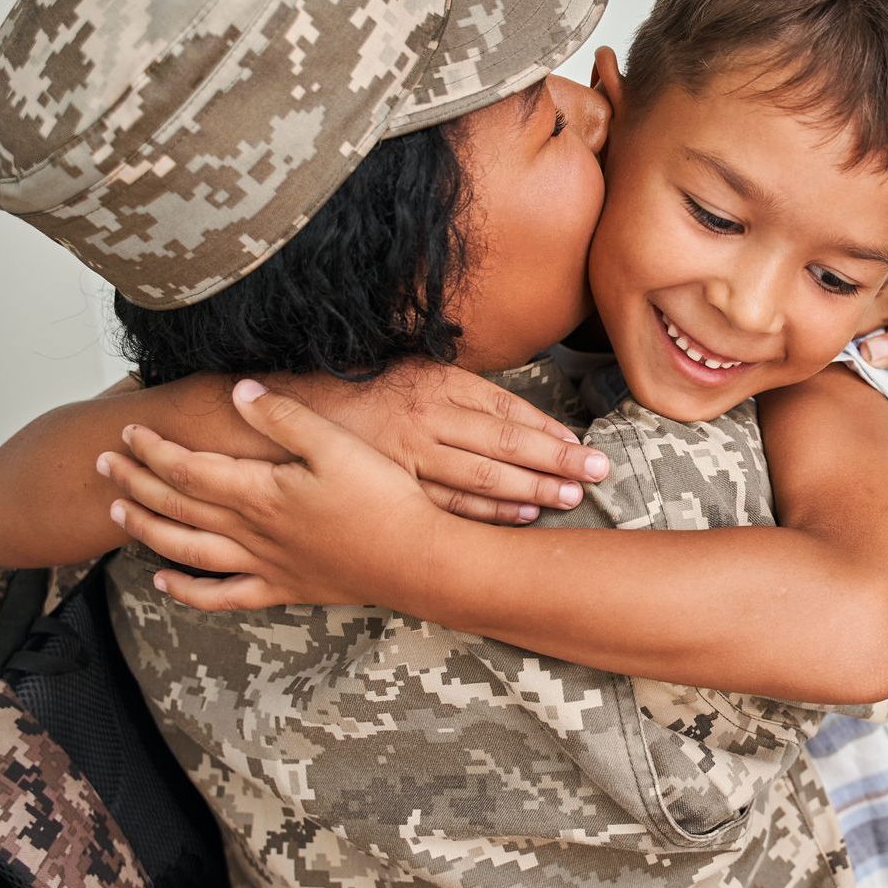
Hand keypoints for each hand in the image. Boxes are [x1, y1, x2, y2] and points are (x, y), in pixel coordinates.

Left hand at [100, 381, 445, 611]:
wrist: (414, 560)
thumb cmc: (382, 500)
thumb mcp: (336, 445)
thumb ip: (284, 418)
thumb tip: (239, 392)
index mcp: (260, 493)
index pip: (189, 469)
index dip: (154, 450)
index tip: (130, 431)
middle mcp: (252, 532)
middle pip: (178, 506)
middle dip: (136, 482)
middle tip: (104, 463)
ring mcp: (264, 564)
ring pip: (188, 549)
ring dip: (148, 529)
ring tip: (118, 511)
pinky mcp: (284, 588)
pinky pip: (223, 596)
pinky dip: (188, 591)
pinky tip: (165, 582)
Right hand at [276, 360, 607, 524]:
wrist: (289, 412)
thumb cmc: (360, 389)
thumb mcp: (415, 371)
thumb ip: (465, 390)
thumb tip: (519, 412)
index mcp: (438, 385)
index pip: (508, 410)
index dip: (549, 430)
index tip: (583, 445)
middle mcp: (428, 420)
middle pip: (505, 444)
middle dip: (556, 461)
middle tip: (598, 473)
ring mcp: (410, 458)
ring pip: (483, 478)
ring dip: (531, 489)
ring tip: (571, 497)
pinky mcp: (394, 487)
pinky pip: (449, 504)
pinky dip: (488, 513)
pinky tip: (521, 516)